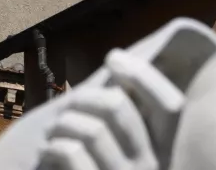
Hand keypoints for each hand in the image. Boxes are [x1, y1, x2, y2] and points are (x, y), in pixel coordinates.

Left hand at [36, 48, 186, 169]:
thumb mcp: (112, 154)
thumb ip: (114, 125)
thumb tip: (113, 76)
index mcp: (158, 154)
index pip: (169, 106)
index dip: (143, 75)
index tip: (115, 57)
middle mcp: (150, 168)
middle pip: (119, 108)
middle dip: (84, 98)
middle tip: (66, 107)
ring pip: (90, 129)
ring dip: (62, 125)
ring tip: (52, 135)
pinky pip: (73, 154)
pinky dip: (53, 148)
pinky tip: (46, 154)